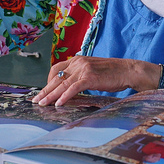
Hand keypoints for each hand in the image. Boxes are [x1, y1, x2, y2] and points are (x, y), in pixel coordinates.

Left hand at [31, 56, 161, 106]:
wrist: (127, 70)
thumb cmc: (112, 73)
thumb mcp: (93, 70)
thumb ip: (81, 75)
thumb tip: (70, 87)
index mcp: (78, 59)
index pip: (56, 68)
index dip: (48, 80)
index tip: (45, 90)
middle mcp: (78, 62)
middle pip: (56, 77)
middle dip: (45, 90)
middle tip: (35, 100)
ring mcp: (83, 69)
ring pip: (62, 84)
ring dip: (50, 96)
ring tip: (42, 104)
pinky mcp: (89, 77)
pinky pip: (73, 89)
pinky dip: (64, 97)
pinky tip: (58, 104)